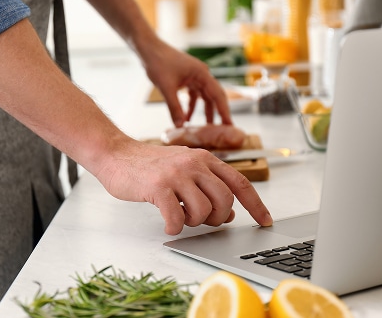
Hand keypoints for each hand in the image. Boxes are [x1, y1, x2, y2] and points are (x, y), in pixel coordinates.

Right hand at [94, 140, 271, 234]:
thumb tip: (230, 212)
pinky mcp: (158, 186)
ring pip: (204, 211)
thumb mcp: (184, 170)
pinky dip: (174, 228)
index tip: (265, 220)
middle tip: (201, 219)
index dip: (256, 204)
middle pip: (225, 201)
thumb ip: (207, 187)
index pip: (240, 182)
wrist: (116, 154)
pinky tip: (168, 224)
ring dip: (193, 223)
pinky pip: (177, 218)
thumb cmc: (149, 166)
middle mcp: (194, 163)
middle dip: (217, 218)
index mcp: (204, 159)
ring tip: (179, 216)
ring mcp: (176, 174)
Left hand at [141, 40, 231, 127]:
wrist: (148, 49)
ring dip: (204, 111)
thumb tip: (180, 126)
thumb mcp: (166, 88)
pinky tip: (187, 118)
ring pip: (204, 97)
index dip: (224, 111)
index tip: (229, 125)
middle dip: (218, 113)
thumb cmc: (158, 62)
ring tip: (206, 128)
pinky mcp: (187, 78)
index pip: (218, 95)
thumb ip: (174, 108)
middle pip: (214, 96)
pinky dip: (191, 106)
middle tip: (224, 129)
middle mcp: (202, 75)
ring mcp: (195, 76)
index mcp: (202, 74)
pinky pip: (193, 95)